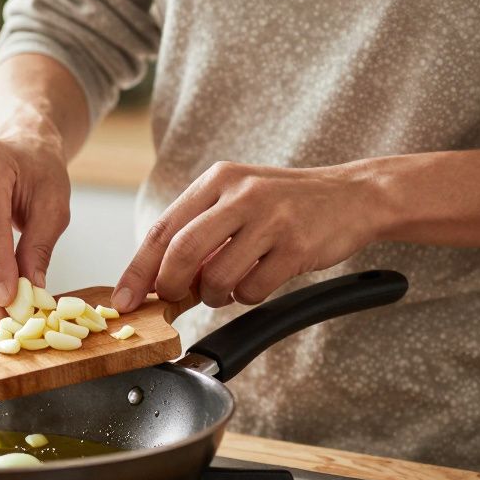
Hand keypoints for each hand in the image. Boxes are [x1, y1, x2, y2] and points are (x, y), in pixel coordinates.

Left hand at [112, 161, 383, 311]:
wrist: (354, 196)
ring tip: (228, 286)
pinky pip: (253, 289)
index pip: (163, 228)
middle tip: (174, 300)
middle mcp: (242, 194)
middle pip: (182, 251)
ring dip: (215, 295)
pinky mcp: (297, 246)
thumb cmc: (287, 204)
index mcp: (218, 180)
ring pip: (218, 276)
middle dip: (171, 286)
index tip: (125, 298)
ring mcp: (271, 219)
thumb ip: (200, 230)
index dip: (139, 268)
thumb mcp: (238, 199)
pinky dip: (248, 296)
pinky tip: (259, 280)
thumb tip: (157, 278)